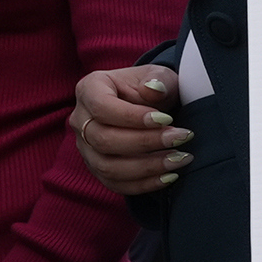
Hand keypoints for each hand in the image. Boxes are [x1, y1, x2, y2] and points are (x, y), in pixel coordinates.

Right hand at [73, 65, 189, 196]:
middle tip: (179, 138)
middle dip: (145, 142)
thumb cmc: (152, 88)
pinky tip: (170, 176)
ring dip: (147, 167)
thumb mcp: (159, 76)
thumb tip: (154, 89)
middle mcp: (81, 120)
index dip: (132, 116)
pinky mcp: (97, 169)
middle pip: (103, 140)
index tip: (166, 119)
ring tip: (179, 159)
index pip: (102, 107)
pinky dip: (144, 184)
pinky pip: (116, 184)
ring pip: (108, 167)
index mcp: (89, 89)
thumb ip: (158, 80)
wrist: (149, 106)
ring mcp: (86, 148)